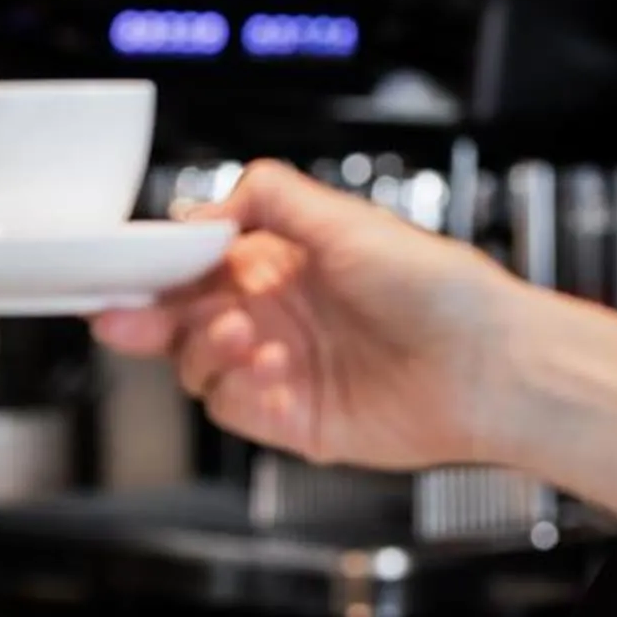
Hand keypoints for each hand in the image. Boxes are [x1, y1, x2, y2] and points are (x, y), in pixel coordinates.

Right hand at [93, 161, 527, 471]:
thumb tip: (202, 209)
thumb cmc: (439, 288)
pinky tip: (269, 371)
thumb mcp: (345, 217)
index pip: (196, 261)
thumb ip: (266, 198)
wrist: (490, 366)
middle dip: (148, 315)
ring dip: (204, 348)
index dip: (157, 266)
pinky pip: (233, 408)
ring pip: (198, 363)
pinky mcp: (294, 419)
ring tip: (243, 336)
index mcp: (283, 260)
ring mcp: (282, 367)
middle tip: (126, 318)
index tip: (129, 268)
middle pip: (181, 317)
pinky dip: (238, 390)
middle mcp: (278, 313)